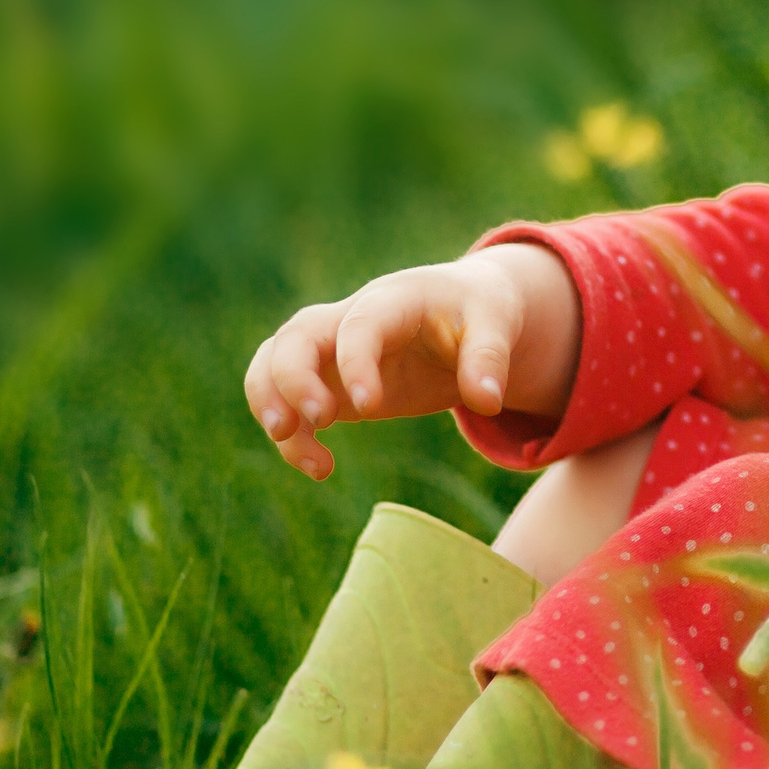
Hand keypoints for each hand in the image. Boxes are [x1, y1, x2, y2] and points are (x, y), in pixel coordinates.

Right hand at [244, 242, 579, 479]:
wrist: (465, 308)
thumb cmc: (480, 311)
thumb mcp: (497, 324)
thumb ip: (489, 358)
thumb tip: (487, 402)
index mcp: (393, 299)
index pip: (359, 324)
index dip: (356, 362)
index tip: (369, 408)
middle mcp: (349, 318)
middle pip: (294, 337)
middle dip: (290, 380)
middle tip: (314, 422)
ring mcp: (331, 349)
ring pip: (272, 364)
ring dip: (272, 408)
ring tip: (312, 461)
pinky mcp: (328, 379)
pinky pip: (286, 400)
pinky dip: (292, 436)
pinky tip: (323, 468)